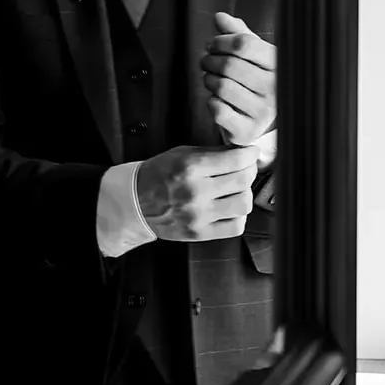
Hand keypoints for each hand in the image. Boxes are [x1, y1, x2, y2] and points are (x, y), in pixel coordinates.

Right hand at [135, 144, 260, 240]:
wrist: (134, 203)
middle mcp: (195, 192)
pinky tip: (229, 209)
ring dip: (244, 194)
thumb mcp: (182, 154)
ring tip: (235, 190)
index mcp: (190, 168)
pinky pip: (235, 227)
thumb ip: (213, 153)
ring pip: (243, 204)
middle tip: (245, 169)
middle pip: (243, 181)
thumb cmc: (157, 176)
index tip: (251, 153)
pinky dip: (238, 216)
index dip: (250, 155)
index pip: (236, 160)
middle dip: (249, 171)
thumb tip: (242, 151)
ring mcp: (198, 215)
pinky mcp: (199, 233)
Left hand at [202, 12, 276, 144]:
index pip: (245, 44)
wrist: (263, 121)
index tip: (212, 44)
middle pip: (230, 65)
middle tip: (205, 61)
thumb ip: (238, 35)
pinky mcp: (247, 130)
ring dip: (209, 80)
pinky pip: (218, 110)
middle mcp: (275, 88)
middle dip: (210, 60)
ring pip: (222, 87)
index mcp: (279, 65)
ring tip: (210, 78)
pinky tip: (216, 99)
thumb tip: (220, 17)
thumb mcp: (254, 56)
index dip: (221, 41)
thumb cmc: (256, 82)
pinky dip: (211, 102)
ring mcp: (262, 111)